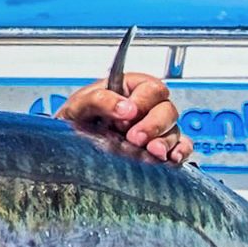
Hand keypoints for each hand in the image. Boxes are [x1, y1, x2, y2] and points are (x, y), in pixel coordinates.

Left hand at [56, 72, 192, 162]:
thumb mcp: (77, 106)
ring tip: (150, 151)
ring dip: (165, 141)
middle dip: (154, 124)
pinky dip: (180, 152)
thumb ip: (99, 99)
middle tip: (134, 137)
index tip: (127, 115)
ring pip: (174, 130)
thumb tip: (125, 107)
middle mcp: (144, 109)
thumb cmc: (72, 124)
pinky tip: (171, 158)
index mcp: (128, 91)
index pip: (151, 88)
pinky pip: (180, 148)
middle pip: (167, 109)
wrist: (66, 151)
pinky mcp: (158, 151)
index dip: (143, 101)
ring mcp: (153, 130)